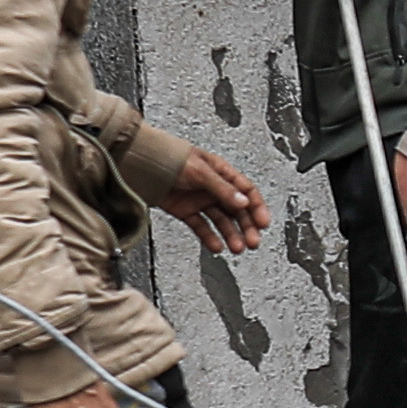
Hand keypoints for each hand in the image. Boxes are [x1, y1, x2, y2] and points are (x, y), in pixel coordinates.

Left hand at [144, 137, 266, 251]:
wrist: (143, 165)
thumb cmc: (171, 158)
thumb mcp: (201, 171)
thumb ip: (222, 189)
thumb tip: (243, 202)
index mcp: (222, 172)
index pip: (246, 191)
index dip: (257, 207)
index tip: (263, 224)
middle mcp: (214, 187)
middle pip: (237, 210)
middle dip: (247, 226)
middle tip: (253, 242)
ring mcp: (200, 200)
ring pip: (221, 221)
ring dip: (231, 235)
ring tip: (237, 248)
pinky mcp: (186, 211)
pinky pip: (202, 227)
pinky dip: (210, 238)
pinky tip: (217, 247)